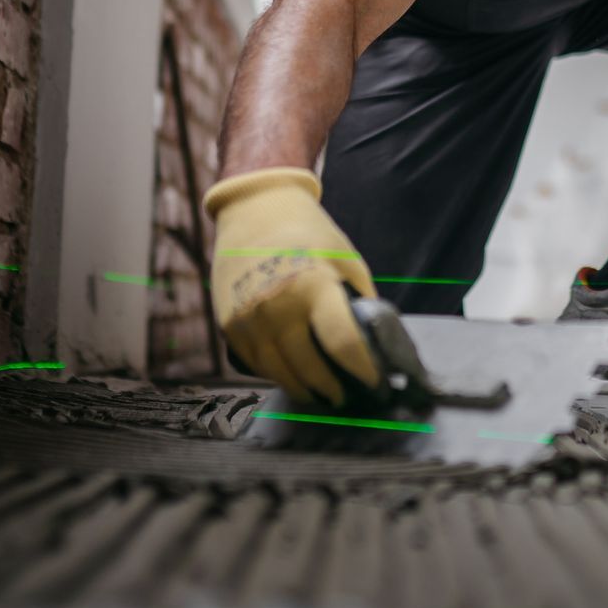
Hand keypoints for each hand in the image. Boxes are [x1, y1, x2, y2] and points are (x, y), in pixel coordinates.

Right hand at [205, 167, 380, 406]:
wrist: (254, 210)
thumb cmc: (308, 233)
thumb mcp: (345, 258)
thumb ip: (360, 300)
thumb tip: (376, 340)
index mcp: (313, 285)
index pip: (343, 343)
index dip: (364, 370)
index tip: (377, 383)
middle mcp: (278, 306)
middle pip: (310, 368)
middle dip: (334, 389)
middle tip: (348, 397)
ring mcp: (249, 319)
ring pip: (281, 373)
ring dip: (304, 390)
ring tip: (321, 396)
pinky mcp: (230, 325)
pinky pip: (257, 363)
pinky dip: (277, 374)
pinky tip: (293, 376)